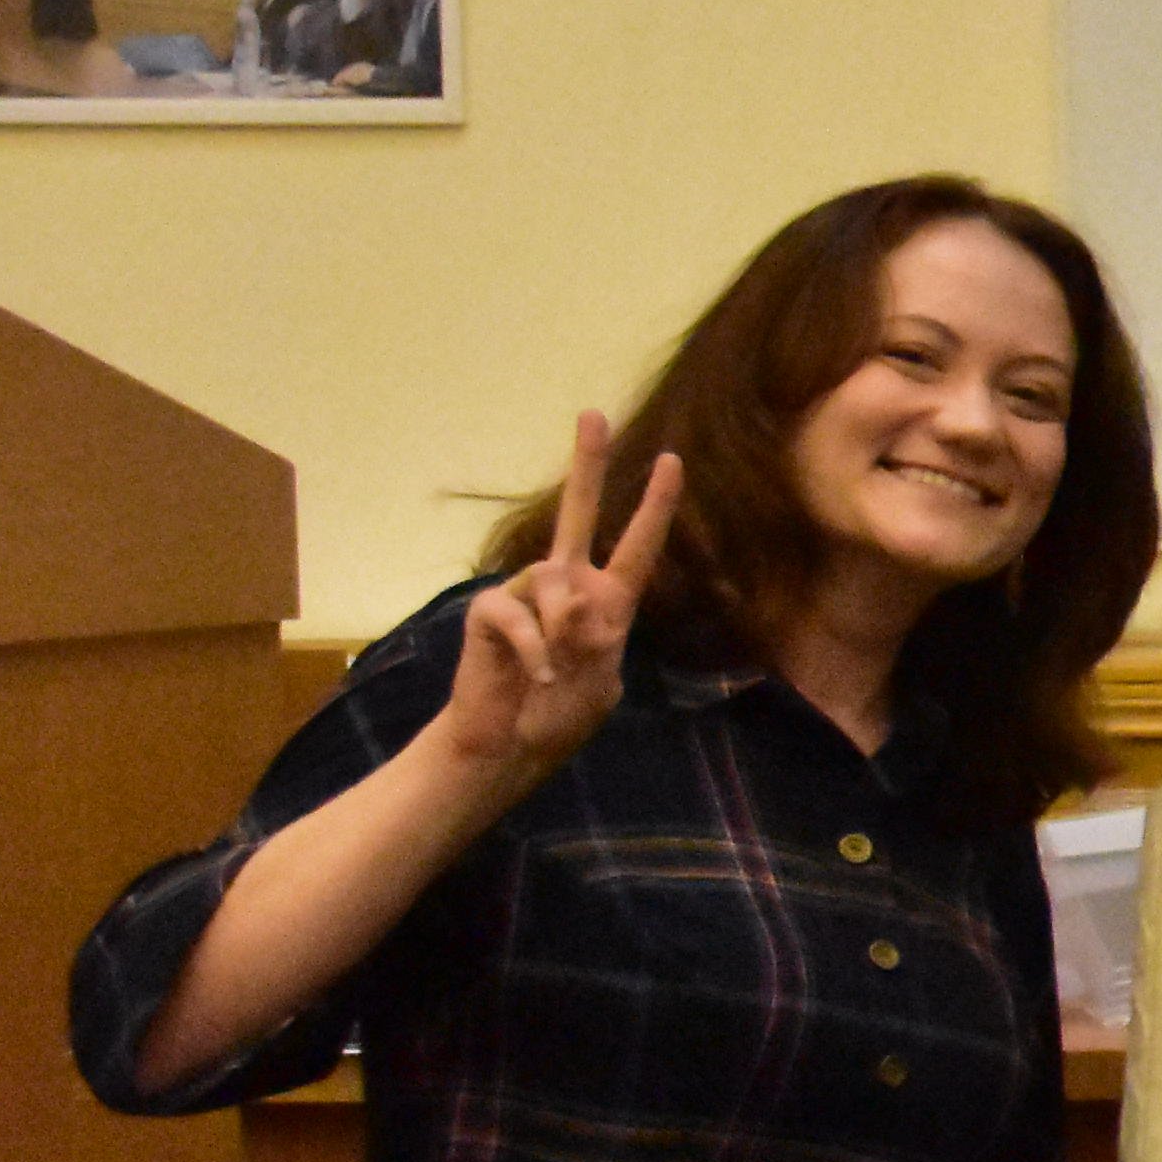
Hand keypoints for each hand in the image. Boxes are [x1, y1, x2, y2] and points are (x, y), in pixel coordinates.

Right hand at [432, 413, 684, 796]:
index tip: (672, 459)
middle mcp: (565, 585)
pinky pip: (519, 615)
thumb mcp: (600, 683)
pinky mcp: (490, 610)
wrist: (509, 748)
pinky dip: (536, 650)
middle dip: (587, 464)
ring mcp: (525, 593)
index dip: (655, 504)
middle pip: (577, 513)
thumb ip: (598, 640)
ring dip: (564, 630)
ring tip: (557, 671)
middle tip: (592, 414)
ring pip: (555, 584)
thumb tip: (574, 598)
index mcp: (606, 601)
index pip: (637, 545)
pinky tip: (538, 675)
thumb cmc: (558, 717)